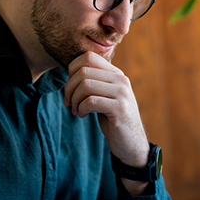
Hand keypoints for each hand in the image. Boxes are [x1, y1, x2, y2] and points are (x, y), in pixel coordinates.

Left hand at [63, 51, 148, 167]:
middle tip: (68, 102)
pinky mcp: (119, 108)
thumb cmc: (113, 119)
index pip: (88, 57)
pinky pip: (90, 101)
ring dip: (74, 99)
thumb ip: (94, 81)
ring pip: (85, 85)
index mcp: (116, 74)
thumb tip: (70, 71)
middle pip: (83, 71)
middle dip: (69, 87)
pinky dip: (80, 108)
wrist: (132, 143)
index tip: (70, 87)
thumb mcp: (104, 95)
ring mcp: (122, 93)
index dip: (72, 70)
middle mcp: (121, 79)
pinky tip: (82, 115)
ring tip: (75, 110)